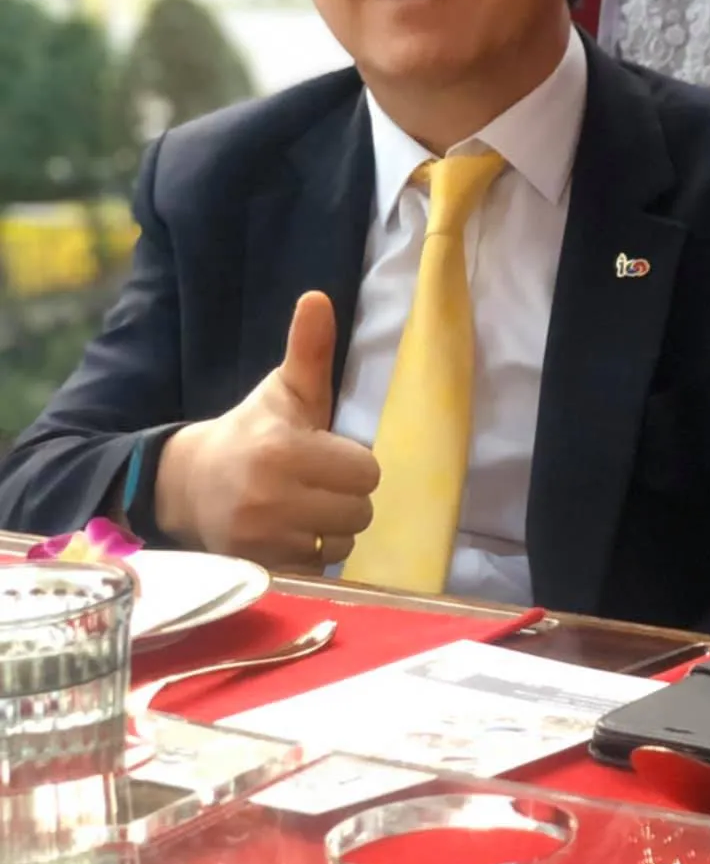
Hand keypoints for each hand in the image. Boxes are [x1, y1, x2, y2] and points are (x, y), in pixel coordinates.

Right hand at [154, 292, 379, 570]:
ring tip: (304, 507)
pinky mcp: (257, 566)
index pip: (366, 471)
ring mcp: (262, 538)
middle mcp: (271, 497)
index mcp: (284, 450)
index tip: (327, 455)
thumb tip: (318, 297)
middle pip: (360, 510)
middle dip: (346, 497)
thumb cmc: (251, 431)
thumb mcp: (283, 390)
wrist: (189, 483)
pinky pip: (317, 565)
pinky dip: (312, 552)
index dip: (353, 463)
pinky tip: (290, 531)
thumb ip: (309, 349)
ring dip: (332, 527)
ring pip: (342, 541)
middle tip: (317, 483)